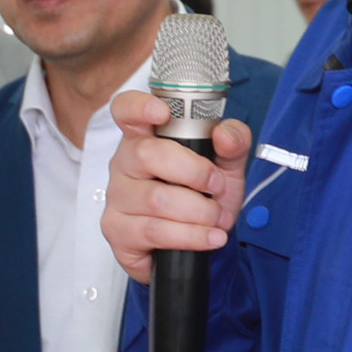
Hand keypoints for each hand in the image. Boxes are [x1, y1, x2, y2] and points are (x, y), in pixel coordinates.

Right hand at [102, 91, 252, 285]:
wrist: (198, 243)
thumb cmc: (204, 196)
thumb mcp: (227, 165)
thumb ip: (234, 142)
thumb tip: (225, 134)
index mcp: (146, 138)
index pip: (126, 111)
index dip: (138, 107)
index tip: (162, 113)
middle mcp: (124, 164)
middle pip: (147, 154)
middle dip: (194, 172)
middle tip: (217, 186)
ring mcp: (117, 198)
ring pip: (155, 199)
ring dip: (199, 211)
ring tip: (217, 219)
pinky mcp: (117, 231)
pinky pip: (153, 231)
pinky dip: (190, 236)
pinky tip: (209, 237)